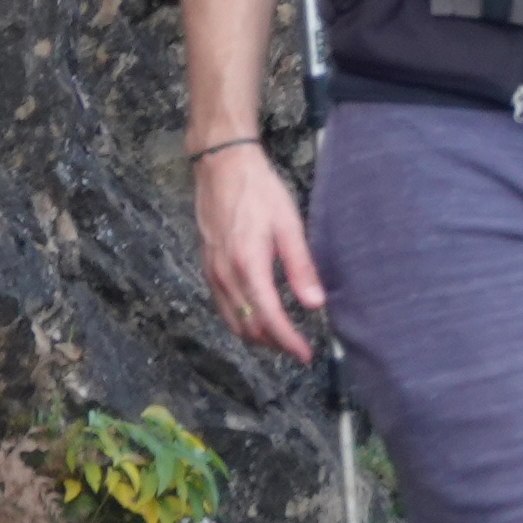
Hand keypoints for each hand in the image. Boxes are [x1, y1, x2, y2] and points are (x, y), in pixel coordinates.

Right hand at [196, 145, 323, 359]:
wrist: (221, 167)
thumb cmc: (259, 192)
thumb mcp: (289, 225)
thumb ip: (301, 266)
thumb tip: (315, 303)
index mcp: (248, 266)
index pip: (269, 317)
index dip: (287, 341)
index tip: (305, 354)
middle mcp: (225, 275)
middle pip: (247, 325)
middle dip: (273, 342)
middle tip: (298, 348)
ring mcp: (212, 272)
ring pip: (231, 319)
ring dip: (255, 335)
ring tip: (280, 339)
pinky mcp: (207, 266)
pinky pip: (221, 305)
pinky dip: (239, 319)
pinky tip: (256, 316)